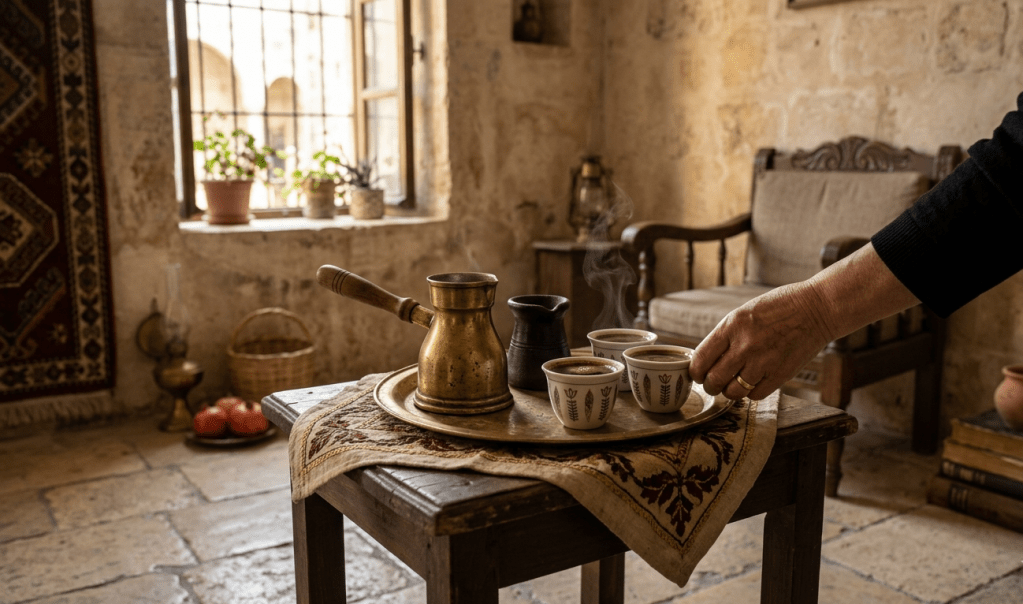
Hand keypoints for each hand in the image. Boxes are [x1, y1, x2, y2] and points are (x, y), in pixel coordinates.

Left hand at [689, 282, 835, 400]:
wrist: (817, 309)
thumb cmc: (779, 308)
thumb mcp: (743, 313)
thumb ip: (725, 336)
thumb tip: (706, 360)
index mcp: (731, 326)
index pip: (701, 359)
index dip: (695, 372)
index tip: (698, 374)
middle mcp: (745, 345)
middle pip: (714, 380)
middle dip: (710, 385)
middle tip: (714, 383)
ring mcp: (763, 362)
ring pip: (733, 392)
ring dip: (730, 391)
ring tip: (734, 384)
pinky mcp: (780, 375)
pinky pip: (755, 395)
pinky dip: (751, 393)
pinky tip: (754, 382)